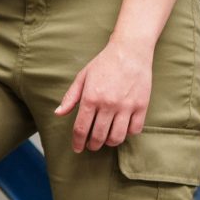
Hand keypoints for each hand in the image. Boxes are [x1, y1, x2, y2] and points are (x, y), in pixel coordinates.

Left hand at [57, 38, 153, 153]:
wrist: (130, 50)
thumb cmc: (104, 63)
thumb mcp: (82, 77)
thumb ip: (70, 97)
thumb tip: (58, 113)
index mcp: (91, 98)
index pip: (81, 129)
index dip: (77, 142)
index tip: (77, 148)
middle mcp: (108, 104)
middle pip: (98, 136)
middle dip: (93, 145)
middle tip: (92, 145)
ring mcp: (126, 106)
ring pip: (117, 137)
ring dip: (109, 142)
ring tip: (106, 139)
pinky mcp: (141, 106)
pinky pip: (135, 130)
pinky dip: (128, 133)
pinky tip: (123, 129)